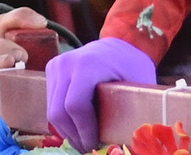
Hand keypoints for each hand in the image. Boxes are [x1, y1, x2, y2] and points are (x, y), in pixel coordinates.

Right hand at [45, 33, 157, 150]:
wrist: (119, 46)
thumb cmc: (133, 68)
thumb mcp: (138, 86)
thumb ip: (131, 108)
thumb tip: (129, 138)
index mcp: (88, 64)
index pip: (75, 106)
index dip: (84, 131)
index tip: (95, 144)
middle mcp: (66, 62)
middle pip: (59, 112)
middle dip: (74, 135)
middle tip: (88, 147)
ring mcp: (56, 64)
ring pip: (52, 110)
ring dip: (68, 129)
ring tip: (85, 138)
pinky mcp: (52, 69)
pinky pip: (51, 103)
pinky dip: (64, 118)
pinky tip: (80, 123)